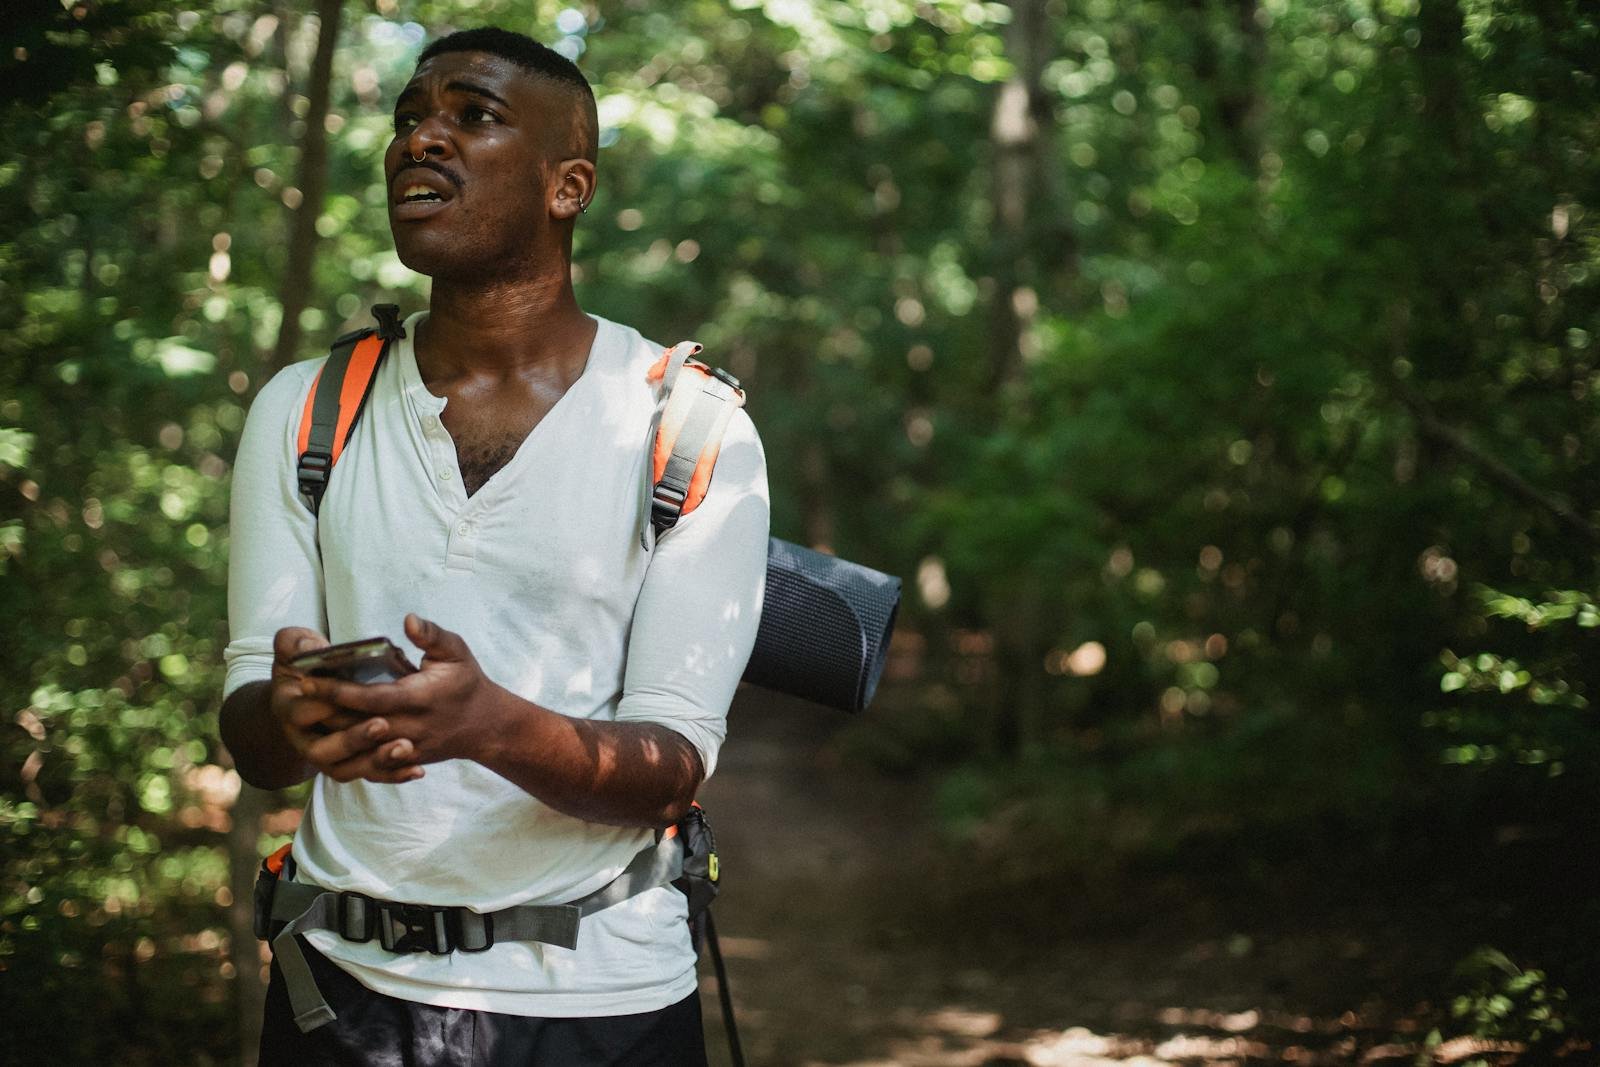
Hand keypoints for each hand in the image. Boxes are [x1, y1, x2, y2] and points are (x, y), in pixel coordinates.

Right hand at [271, 626, 423, 783]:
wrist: (301, 698)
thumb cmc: (304, 666)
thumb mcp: (292, 648)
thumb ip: (295, 642)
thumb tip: (314, 645)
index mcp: (289, 707)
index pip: (303, 712)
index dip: (324, 705)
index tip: (350, 695)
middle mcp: (304, 738)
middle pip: (325, 749)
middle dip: (354, 739)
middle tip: (383, 724)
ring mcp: (327, 755)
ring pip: (346, 769)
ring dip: (375, 761)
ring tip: (405, 748)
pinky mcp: (349, 764)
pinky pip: (368, 776)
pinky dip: (391, 775)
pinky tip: (417, 769)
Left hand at [298, 614, 502, 767]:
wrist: (485, 727)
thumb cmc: (466, 682)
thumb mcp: (457, 652)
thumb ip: (432, 635)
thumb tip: (407, 619)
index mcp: (419, 698)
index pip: (369, 697)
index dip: (336, 689)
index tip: (306, 678)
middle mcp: (409, 728)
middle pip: (355, 724)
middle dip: (322, 710)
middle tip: (290, 694)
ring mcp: (406, 748)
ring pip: (358, 746)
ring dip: (328, 732)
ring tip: (300, 714)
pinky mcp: (403, 760)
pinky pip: (367, 761)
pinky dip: (343, 752)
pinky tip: (322, 738)